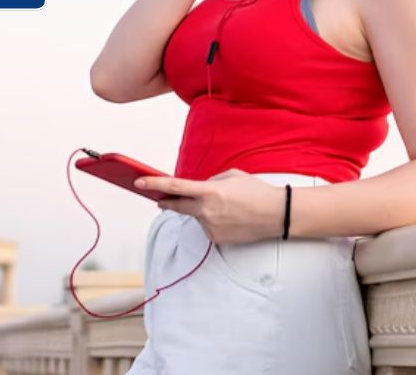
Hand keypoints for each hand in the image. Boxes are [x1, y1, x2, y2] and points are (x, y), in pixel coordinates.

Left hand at [134, 169, 285, 243]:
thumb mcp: (231, 176)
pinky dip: (213, 222)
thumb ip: (210, 181)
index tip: (139, 182)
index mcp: (210, 191)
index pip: (175, 187)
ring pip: (196, 217)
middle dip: (165, 202)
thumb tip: (197, 188)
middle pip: (176, 206)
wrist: (276, 215)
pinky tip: (230, 219)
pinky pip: (207, 228)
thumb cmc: (256, 192)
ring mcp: (211, 227)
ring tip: (227, 207)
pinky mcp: (216, 240)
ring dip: (202, 211)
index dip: (154, 184)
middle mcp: (207, 211)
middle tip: (159, 199)